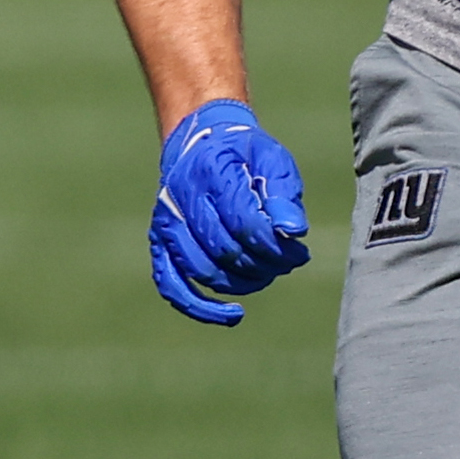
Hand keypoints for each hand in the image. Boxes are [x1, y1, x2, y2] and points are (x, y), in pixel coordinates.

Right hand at [149, 98, 310, 327]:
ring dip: (243, 282)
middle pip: (225, 250)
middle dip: (264, 264)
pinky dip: (201, 307)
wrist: (200, 143)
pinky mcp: (160, 244)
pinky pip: (173, 285)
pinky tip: (234, 314)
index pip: (243, 223)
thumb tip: (293, 232)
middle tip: (289, 262)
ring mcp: (165, 223)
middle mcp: (179, 197)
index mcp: (209, 171)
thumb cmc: (242, 154)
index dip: (274, 246)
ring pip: (204, 271)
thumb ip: (284, 193)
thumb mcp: (272, 158)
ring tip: (268, 273)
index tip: (299, 252)